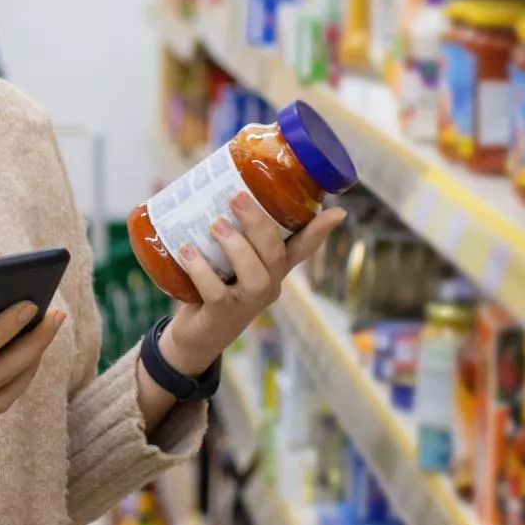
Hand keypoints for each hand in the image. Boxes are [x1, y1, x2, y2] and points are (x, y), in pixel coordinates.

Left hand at [161, 196, 345, 375]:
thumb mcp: (227, 260)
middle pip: (276, 255)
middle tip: (237, 198)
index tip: (337, 212)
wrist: (194, 337)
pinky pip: (217, 292)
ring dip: (236, 247)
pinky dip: (201, 269)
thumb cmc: (213, 287)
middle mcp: (268, 286)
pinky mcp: (223, 316)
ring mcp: (248, 304)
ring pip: (256, 276)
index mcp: (273, 269)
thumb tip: (213, 188)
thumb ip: (229, 233)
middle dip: (259, 224)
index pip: (302, 248)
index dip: (319, 231)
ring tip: (215, 225)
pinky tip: (187, 251)